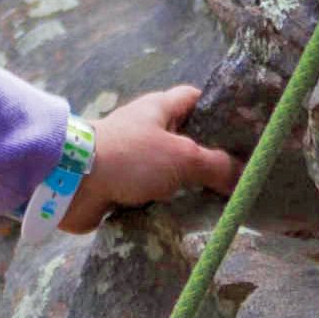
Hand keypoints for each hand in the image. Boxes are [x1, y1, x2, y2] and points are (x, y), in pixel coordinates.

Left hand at [55, 85, 239, 234]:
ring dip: (191, 187)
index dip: (220, 110)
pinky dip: (170, 205)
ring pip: (172, 171)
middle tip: (240, 176)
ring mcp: (134, 159)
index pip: (196, 98)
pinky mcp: (123, 186)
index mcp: (160, 108)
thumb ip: (216, 165)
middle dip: (211, 157)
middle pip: (187, 139)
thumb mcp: (183, 156)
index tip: (246, 131)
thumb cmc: (130, 157)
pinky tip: (193, 218)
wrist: (72, 182)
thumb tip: (242, 175)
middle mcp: (147, 130)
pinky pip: (155, 195)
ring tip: (223, 201)